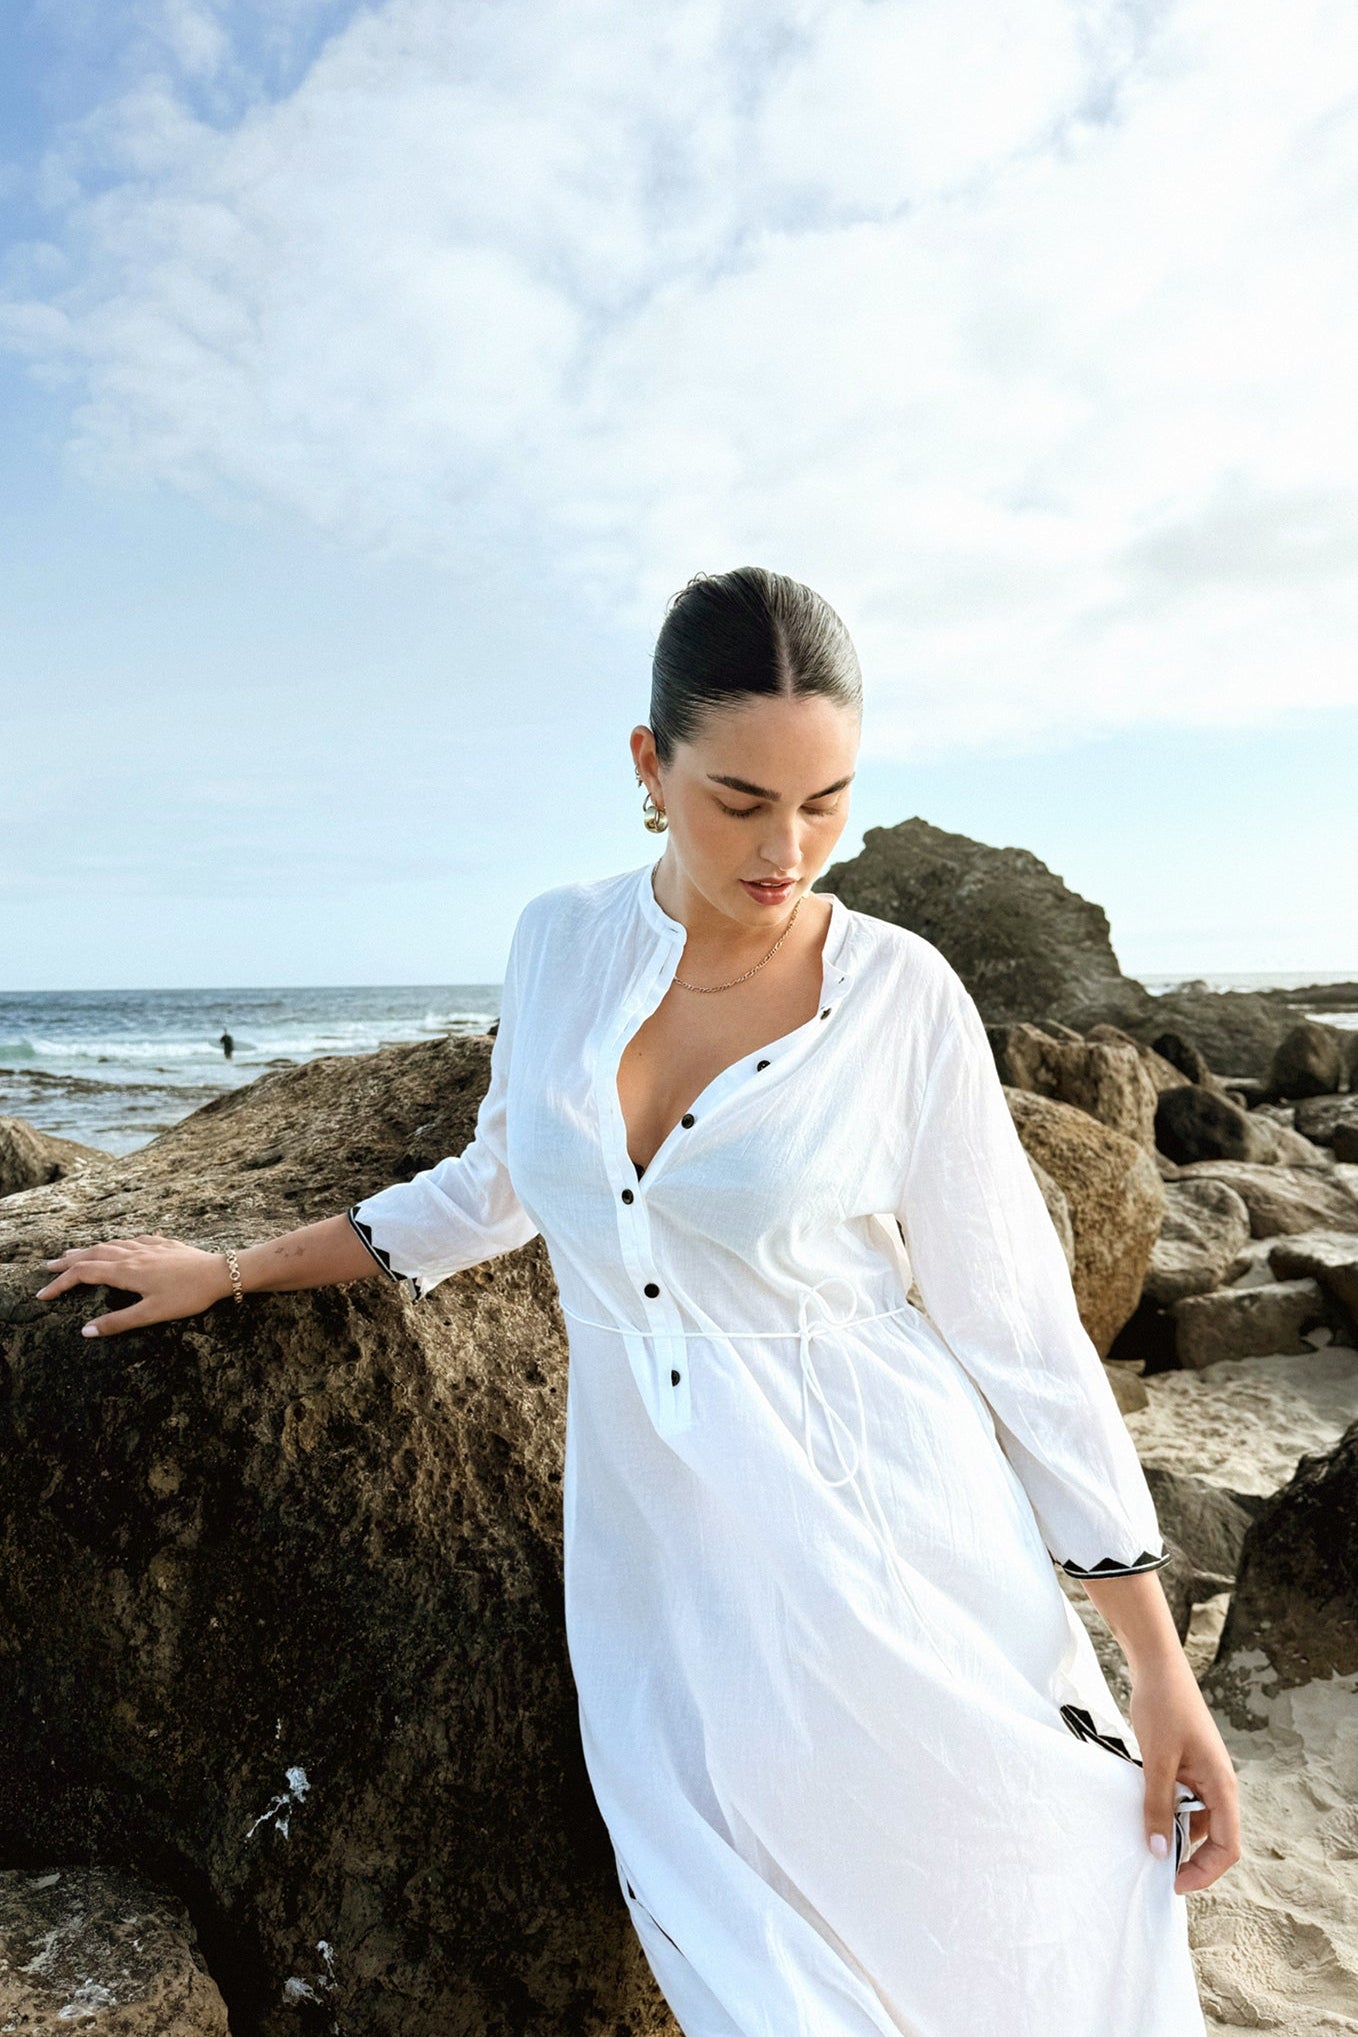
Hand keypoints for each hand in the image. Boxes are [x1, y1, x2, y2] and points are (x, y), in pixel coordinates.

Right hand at [35, 1232, 234, 1336]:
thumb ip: (118, 1322)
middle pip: (92, 1254)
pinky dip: (118, 1243)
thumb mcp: (151, 1314)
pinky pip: (133, 1240)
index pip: (83, 1274)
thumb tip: (86, 1331)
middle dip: (67, 1262)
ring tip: (75, 1254)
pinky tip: (122, 1244)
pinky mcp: (164, 1245)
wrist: (221, 1272)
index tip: (43, 1294)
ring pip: (111, 1244)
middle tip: (48, 1267)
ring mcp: (149, 1247)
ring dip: (89, 1250)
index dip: (60, 1283)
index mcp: (126, 1271)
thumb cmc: (188, 1295)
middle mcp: (133, 1254)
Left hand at [1129, 1649, 1240, 1892]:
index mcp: (1222, 1786)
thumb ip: (1157, 1805)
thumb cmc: (1162, 1707)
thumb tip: (1158, 1851)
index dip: (1204, 1871)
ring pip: (1197, 1821)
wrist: (1157, 1666)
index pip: (1227, 1847)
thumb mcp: (1156, 1760)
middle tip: (1156, 1871)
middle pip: (1215, 1839)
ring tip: (1147, 1845)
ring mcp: (1204, 1776)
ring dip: (1176, 1835)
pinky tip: (1145, 1814)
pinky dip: (1168, 1813)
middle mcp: (1219, 1785)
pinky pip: (1183, 1802)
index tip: (1174, 1884)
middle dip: (1190, 1860)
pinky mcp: (1188, 1767)